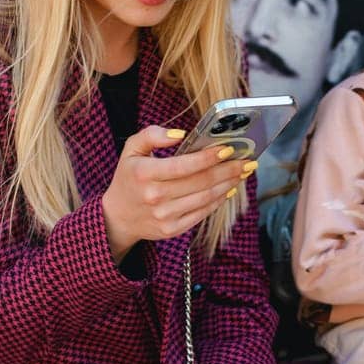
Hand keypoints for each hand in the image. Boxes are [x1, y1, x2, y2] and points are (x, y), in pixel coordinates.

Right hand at [102, 128, 254, 259]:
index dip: (209, 157)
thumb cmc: (129, 178)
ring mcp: (164, 216)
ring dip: (228, 184)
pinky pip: (202, 213)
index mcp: (145, 173)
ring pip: (206, 198)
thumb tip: (181, 134)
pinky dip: (218, 200)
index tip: (229, 148)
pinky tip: (229, 189)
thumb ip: (152, 135)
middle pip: (201, 182)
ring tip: (241, 172)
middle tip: (246, 161)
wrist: (117, 217)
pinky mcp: (172, 230)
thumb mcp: (131, 150)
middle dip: (228, 170)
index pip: (184, 165)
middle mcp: (155, 196)